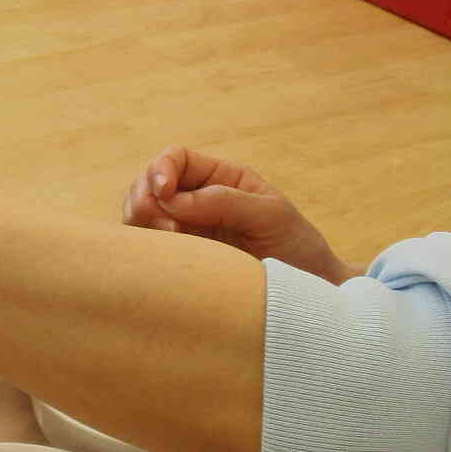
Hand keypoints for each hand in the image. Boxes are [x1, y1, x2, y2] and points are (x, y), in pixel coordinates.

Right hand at [122, 148, 358, 283]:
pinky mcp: (182, 261)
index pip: (175, 159)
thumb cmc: (297, 247)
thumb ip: (223, 200)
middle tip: (166, 229)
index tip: (164, 193)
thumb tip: (171, 200)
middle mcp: (197, 200)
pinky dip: (144, 251)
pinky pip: (149, 250)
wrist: (310, 292)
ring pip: (140, 217)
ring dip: (141, 226)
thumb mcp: (270, 215)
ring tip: (166, 245)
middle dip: (144, 200)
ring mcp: (186, 231)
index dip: (160, 170)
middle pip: (148, 185)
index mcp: (221, 178)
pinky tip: (161, 262)